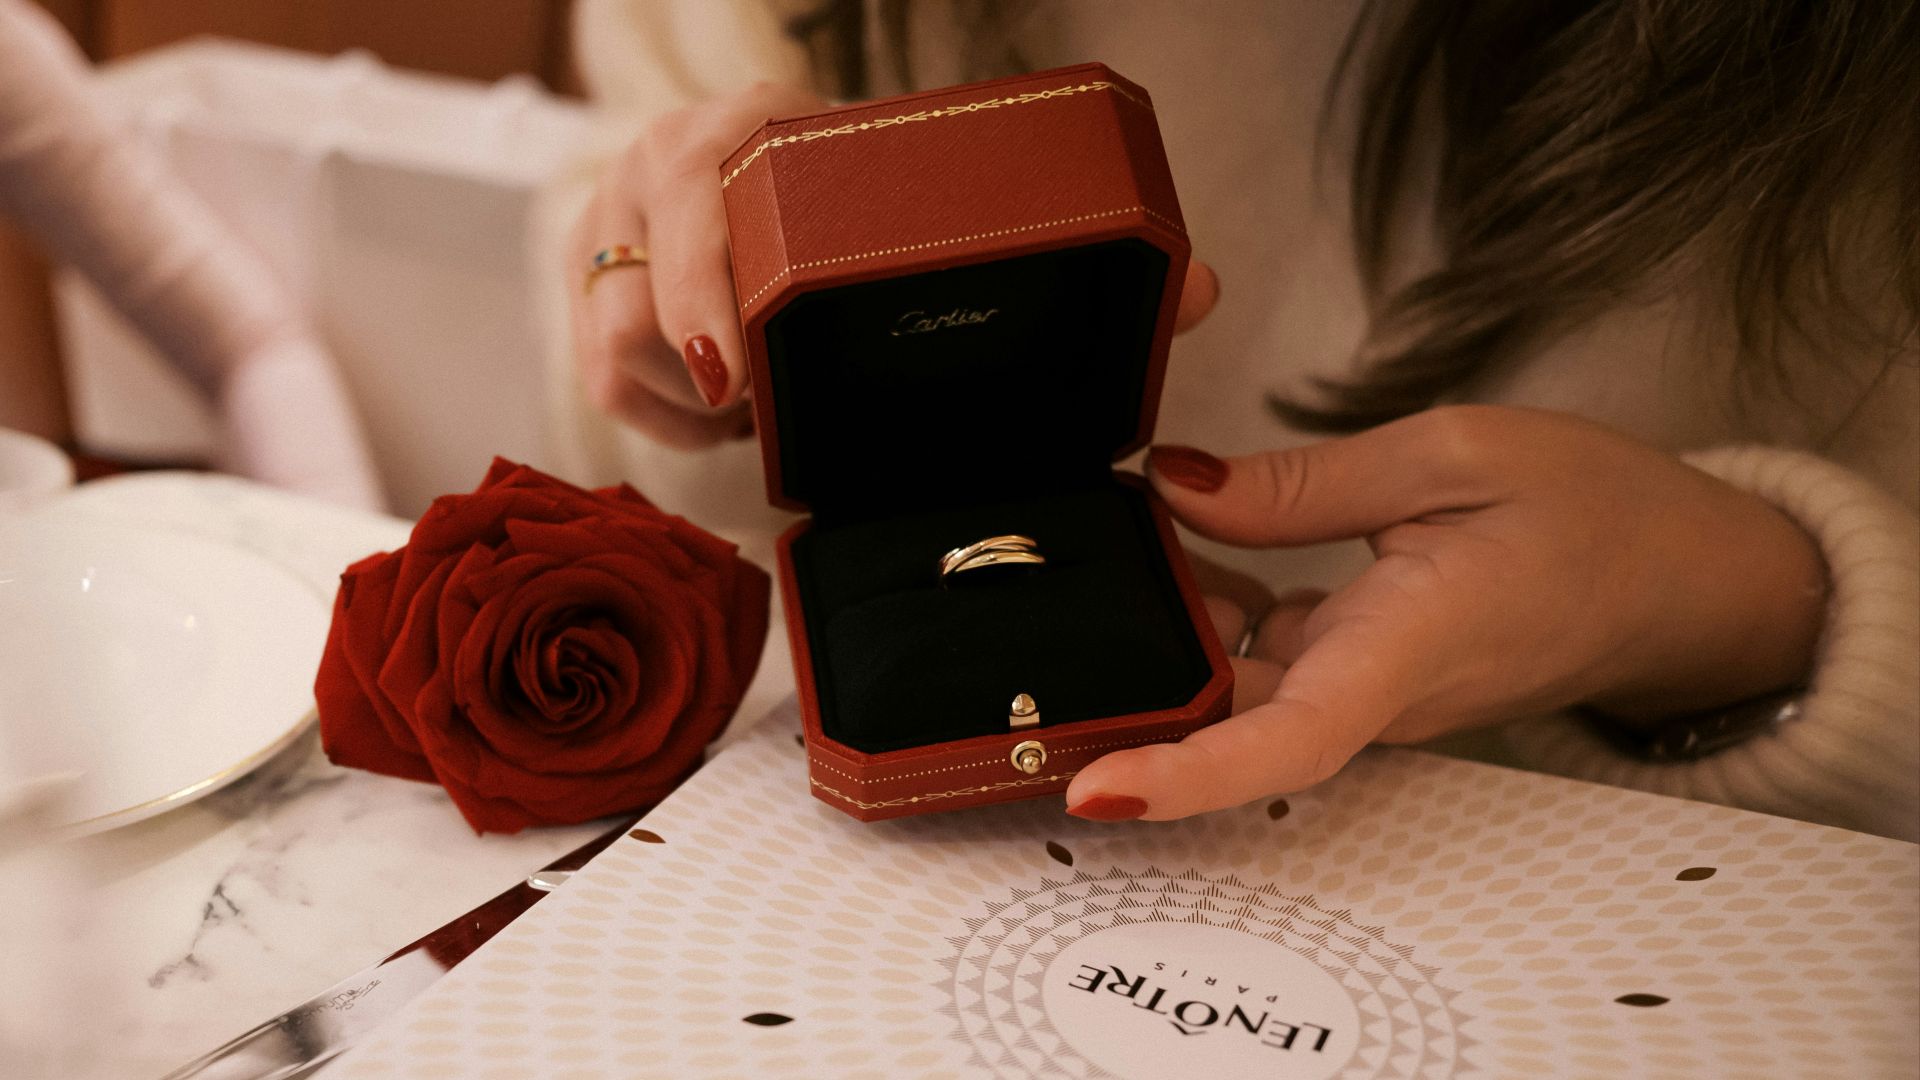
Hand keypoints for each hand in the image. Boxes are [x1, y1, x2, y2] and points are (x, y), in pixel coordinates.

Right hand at [568, 83, 1221, 448]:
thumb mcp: (950, 212)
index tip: (741, 373)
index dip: (714, 291)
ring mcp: (625, 223)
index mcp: (760, 125)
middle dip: (695, 365)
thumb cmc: (879, 212)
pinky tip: (726, 416)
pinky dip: (664, 413)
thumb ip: (1067, 246)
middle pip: (638, 276)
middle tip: (753, 410)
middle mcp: (673, 163)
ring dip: (687, 396)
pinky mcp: (603, 283)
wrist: (798, 183)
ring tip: (759, 409)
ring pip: (611, 333)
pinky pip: (602, 373)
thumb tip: (1200, 289)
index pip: (707, 190)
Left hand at [1066, 405, 1826, 820]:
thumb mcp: (1452, 454)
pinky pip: (1264, 663)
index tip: (1094, 789)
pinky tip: (1188, 540)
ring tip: (1128, 533)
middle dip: (1130, 673)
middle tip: (1065, 579)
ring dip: (1168, 629)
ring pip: (1233, 686)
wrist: (1684, 579)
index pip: (1282, 741)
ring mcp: (1364, 694)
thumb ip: (1304, 484)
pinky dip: (1212, 612)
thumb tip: (1177, 488)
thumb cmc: (1596, 513)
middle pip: (1225, 715)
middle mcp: (1374, 696)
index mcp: (1405, 648)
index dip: (1182, 776)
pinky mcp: (1360, 676)